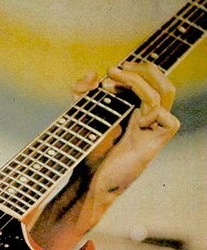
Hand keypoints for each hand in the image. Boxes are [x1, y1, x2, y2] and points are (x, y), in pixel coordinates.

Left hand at [74, 62, 179, 195]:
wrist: (87, 180)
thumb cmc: (86, 151)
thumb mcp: (79, 114)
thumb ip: (82, 92)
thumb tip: (92, 73)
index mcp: (135, 109)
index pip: (150, 79)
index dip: (135, 69)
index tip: (109, 71)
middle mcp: (148, 117)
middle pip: (162, 82)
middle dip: (142, 69)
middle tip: (113, 71)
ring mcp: (153, 130)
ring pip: (164, 93)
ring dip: (137, 83)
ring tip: (110, 85)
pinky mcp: (155, 144)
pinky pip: (169, 119)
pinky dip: (151, 113)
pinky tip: (134, 122)